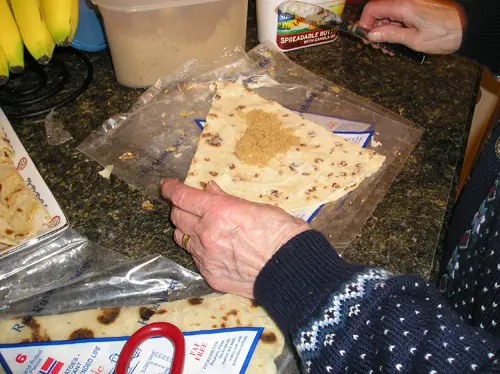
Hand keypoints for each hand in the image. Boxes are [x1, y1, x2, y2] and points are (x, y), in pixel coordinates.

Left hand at [161, 179, 309, 298]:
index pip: (181, 196)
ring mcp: (206, 257)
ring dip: (186, 230)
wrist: (291, 268)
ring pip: (182, 239)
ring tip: (199, 228)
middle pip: (177, 217)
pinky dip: (200, 250)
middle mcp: (206, 233)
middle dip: (179, 208)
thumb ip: (226, 199)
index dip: (171, 189)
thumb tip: (210, 189)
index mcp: (217, 211)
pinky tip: (214, 249)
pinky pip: (196, 259)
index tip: (168, 186)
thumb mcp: (255, 206)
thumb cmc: (280, 231)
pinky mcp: (211, 276)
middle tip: (189, 205)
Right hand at [359, 0, 464, 54]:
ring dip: (385, 31)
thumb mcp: (414, 40)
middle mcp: (407, 2)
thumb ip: (391, 35)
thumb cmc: (446, 34)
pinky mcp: (419, 9)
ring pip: (389, 15)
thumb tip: (372, 35)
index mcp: (403, 7)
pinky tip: (398, 42)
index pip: (373, 9)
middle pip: (380, 12)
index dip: (364, 22)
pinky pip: (400, 16)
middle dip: (375, 29)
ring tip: (389, 48)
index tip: (365, 37)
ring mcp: (413, 5)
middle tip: (377, 46)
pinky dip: (396, 28)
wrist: (469, 28)